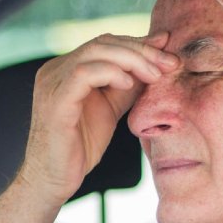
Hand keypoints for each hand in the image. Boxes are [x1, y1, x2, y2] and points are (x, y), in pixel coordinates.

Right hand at [17, 32, 177, 202]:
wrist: (54, 179)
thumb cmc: (80, 146)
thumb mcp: (111, 107)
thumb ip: (128, 84)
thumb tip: (157, 61)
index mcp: (67, 68)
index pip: (106, 43)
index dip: (139, 44)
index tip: (169, 54)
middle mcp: (55, 69)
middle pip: (103, 43)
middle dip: (141, 50)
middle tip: (169, 63)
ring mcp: (52, 83)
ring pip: (95, 52)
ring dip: (132, 60)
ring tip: (155, 75)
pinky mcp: (55, 100)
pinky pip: (83, 74)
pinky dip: (110, 73)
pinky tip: (128, 84)